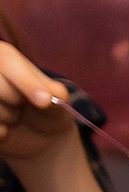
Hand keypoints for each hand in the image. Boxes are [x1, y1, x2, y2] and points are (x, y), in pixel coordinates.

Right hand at [0, 46, 77, 163]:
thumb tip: (45, 99)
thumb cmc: (45, 109)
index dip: (27, 82)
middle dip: (15, 100)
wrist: (36, 134)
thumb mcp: (57, 100)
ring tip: (13, 114)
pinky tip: (4, 127)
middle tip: (21, 103)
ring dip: (8, 117)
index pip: (8, 61)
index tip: (45, 101)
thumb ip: (55, 94)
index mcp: (3, 55)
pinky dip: (1, 132)